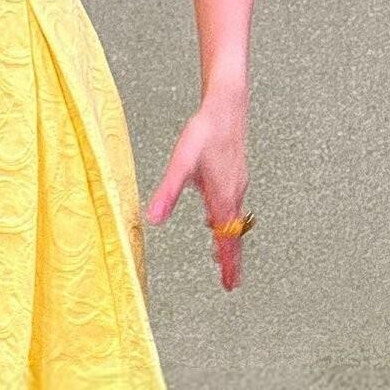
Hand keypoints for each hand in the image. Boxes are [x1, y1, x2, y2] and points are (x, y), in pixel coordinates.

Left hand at [145, 104, 250, 289]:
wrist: (226, 107)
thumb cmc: (204, 132)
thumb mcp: (180, 163)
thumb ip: (167, 191)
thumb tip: (152, 218)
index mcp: (221, 196)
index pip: (227, 239)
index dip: (227, 262)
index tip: (230, 283)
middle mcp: (233, 193)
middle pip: (235, 233)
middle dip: (231, 258)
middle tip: (231, 281)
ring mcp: (237, 183)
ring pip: (235, 219)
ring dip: (230, 239)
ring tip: (222, 255)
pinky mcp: (235, 173)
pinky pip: (233, 204)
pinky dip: (228, 219)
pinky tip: (216, 216)